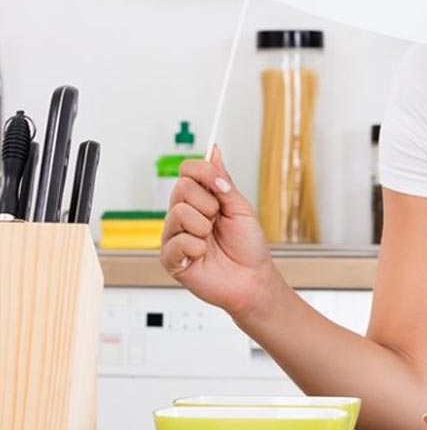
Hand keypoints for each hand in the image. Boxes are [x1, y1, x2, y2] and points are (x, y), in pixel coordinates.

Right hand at [159, 146, 282, 317]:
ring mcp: (175, 235)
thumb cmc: (249, 246)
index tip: (222, 186)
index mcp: (201, 200)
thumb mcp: (241, 207)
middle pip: (181, 188)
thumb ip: (223, 181)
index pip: (187, 171)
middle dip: (208, 204)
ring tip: (211, 240)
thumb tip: (214, 151)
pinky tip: (203, 255)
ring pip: (178, 213)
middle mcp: (184, 214)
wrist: (252, 278)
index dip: (204, 173)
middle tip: (218, 220)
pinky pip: (176, 241)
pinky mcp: (170, 258)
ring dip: (203, 227)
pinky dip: (197, 248)